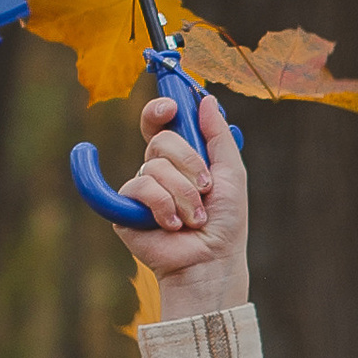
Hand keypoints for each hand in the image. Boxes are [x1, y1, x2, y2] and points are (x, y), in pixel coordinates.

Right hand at [111, 90, 249, 317]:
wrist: (212, 258)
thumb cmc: (226, 221)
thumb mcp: (231, 172)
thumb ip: (218, 135)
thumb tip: (206, 99)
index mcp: (181, 159)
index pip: (161, 125)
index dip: (160, 110)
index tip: (171, 107)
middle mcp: (158, 171)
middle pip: (160, 140)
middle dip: (189, 162)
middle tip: (205, 187)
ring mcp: (141, 190)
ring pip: (154, 166)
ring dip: (183, 194)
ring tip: (194, 218)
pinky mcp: (126, 210)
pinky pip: (140, 187)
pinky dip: (162, 205)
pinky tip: (172, 225)